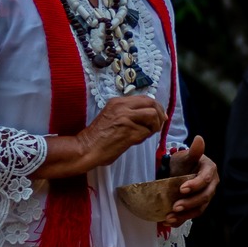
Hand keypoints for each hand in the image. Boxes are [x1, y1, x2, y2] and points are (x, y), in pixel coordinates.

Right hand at [50, 96, 164, 175]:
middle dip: (160, 114)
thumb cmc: (98, 136)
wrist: (86, 148)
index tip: (161, 116)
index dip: (156, 107)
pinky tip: (136, 141)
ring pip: (152, 115)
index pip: (145, 98)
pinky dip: (145, 137)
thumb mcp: (112, 116)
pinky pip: (146, 132)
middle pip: (152, 104)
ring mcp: (126, 118)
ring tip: (148, 133)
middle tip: (160, 124)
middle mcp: (122, 107)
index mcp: (118, 102)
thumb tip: (150, 116)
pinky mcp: (129, 131)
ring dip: (155, 126)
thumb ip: (128, 113)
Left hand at [162, 136, 218, 225]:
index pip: (205, 179)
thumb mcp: (187, 156)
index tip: (182, 188)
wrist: (180, 171)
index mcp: (210, 171)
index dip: (195, 185)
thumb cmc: (184, 162)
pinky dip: (181, 220)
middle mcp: (211, 186)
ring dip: (184, 215)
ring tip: (170, 218)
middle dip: (189, 203)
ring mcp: (205, 197)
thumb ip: (194, 151)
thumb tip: (199, 138)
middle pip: (204, 197)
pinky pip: (192, 214)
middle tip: (175, 207)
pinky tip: (169, 221)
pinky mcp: (198, 206)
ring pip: (199, 209)